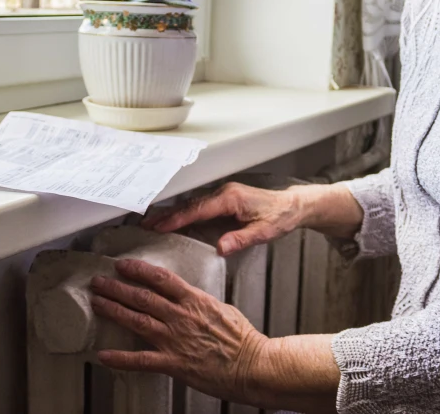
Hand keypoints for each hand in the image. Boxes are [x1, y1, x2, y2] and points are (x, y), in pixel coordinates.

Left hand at [90, 259, 267, 404]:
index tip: (123, 265)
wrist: (253, 365)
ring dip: (114, 311)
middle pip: (143, 297)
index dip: (139, 270)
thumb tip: (189, 297)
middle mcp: (182, 317)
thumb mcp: (223, 309)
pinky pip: (141, 360)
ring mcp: (176, 340)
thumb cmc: (243, 340)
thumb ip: (201, 302)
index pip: (161, 279)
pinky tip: (104, 355)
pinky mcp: (174, 363)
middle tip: (99, 282)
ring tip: (97, 303)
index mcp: (195, 300)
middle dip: (117, 287)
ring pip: (137, 321)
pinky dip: (121, 358)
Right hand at [141, 181, 304, 254]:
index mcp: (231, 199)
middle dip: (167, 215)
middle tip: (145, 224)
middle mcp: (225, 193)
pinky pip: (200, 205)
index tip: (159, 226)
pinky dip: (185, 212)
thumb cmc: (281, 217)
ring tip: (152, 223)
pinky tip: (175, 220)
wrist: (294, 205)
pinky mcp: (226, 199)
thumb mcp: (264, 231)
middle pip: (190, 204)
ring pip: (193, 203)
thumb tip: (220, 247)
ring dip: (173, 213)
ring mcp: (224, 194)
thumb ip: (241, 239)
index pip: (198, 209)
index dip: (177, 218)